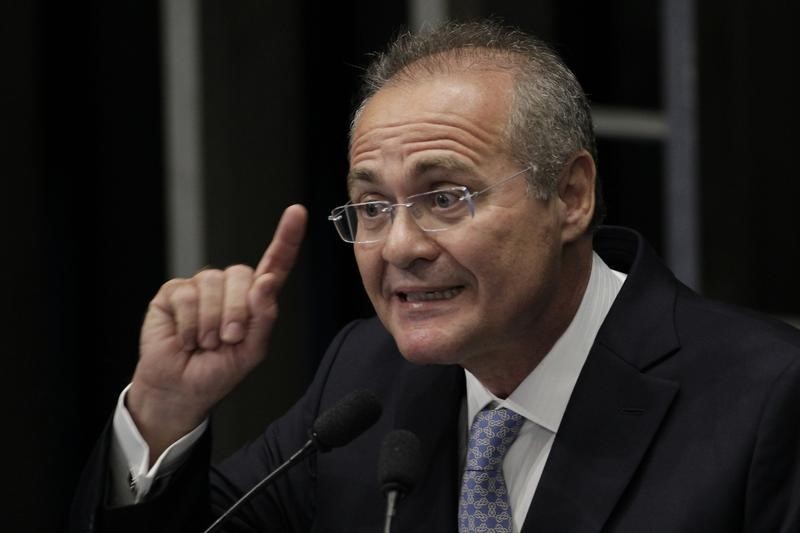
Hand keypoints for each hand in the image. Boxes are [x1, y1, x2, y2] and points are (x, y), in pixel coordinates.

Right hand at [127, 204, 307, 460]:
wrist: (180, 390)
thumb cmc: (218, 372)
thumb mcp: (252, 351)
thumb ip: (263, 317)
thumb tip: (265, 281)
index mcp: (255, 299)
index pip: (274, 263)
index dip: (286, 238)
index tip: (297, 212)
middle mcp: (229, 287)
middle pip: (242, 274)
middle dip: (237, 311)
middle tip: (227, 340)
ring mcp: (201, 287)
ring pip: (213, 283)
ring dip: (211, 322)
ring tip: (206, 343)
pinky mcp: (173, 292)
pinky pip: (186, 295)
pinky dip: (189, 324)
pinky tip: (186, 339)